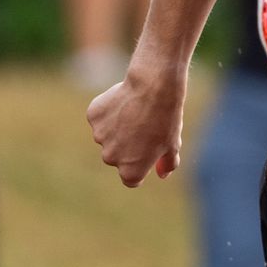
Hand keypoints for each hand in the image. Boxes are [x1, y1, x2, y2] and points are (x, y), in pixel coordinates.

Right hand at [87, 64, 187, 186]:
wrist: (152, 88)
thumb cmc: (166, 119)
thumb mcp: (173, 145)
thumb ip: (167, 164)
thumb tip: (162, 174)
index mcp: (130, 171)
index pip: (132, 178)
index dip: (141, 164)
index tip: (148, 149)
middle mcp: (110, 159)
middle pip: (118, 156)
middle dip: (128, 146)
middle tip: (144, 127)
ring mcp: (99, 137)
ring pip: (108, 135)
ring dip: (117, 128)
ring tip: (134, 112)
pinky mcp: (93, 117)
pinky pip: (100, 117)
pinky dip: (109, 112)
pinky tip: (123, 102)